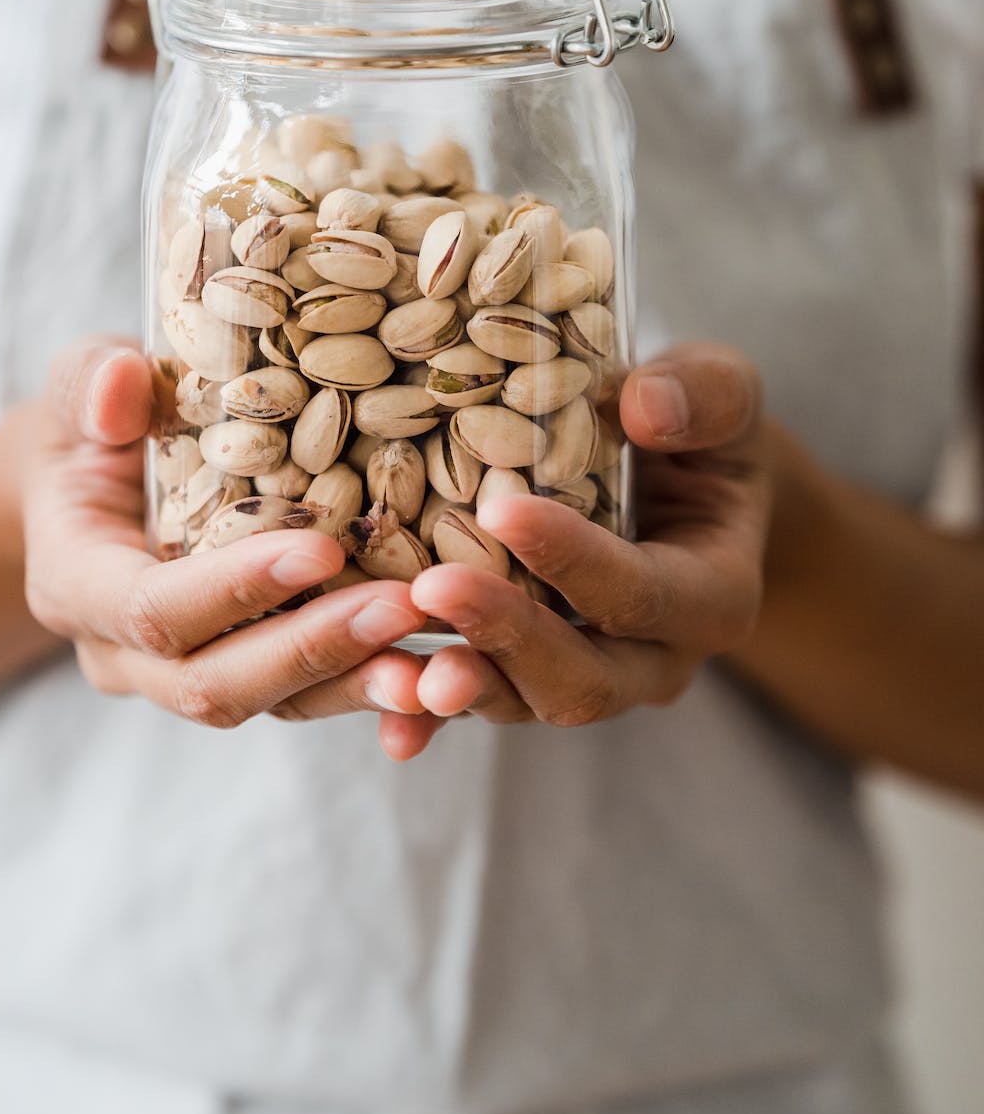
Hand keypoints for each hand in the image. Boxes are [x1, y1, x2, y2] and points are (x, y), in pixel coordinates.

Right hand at [22, 336, 432, 751]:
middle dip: (314, 651)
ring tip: (441, 664)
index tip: (322, 549)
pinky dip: (373, 692)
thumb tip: (120, 381)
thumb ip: (89, 383)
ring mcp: (183, 676)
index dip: (235, 589)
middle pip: (215, 683)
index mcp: (75, 585)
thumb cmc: (87, 426)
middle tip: (405, 608)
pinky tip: (442, 678)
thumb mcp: (77, 388)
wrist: (85, 486)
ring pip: (273, 707)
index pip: (153, 609)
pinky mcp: (245, 674)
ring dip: (358, 686)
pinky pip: (309, 699)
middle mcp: (123, 654)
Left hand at [405, 344, 770, 748]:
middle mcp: (655, 659)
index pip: (643, 592)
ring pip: (526, 703)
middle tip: (435, 588)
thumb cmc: (697, 429)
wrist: (679, 481)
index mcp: (713, 595)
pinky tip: (388, 721)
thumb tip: (647, 407)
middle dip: (508, 637)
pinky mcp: (528, 678)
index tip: (503, 511)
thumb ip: (705, 394)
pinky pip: (480, 708)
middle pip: (586, 679)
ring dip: (464, 687)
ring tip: (403, 669)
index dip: (575, 560)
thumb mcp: (724, 392)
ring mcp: (589, 677)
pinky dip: (432, 719)